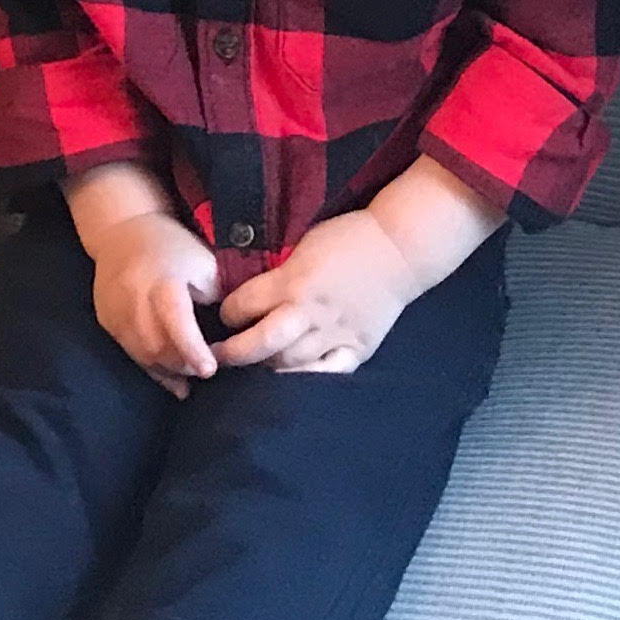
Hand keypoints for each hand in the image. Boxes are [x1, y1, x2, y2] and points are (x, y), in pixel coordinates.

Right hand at [87, 210, 222, 398]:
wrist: (122, 230)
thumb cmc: (172, 245)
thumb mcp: (203, 262)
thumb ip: (215, 296)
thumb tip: (226, 331)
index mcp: (163, 283)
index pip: (176, 322)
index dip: (193, 349)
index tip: (210, 369)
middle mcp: (135, 300)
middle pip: (158, 347)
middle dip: (184, 365)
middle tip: (206, 370)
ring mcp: (116, 313)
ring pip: (143, 355)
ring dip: (168, 370)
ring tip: (189, 375)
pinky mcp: (107, 322)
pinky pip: (130, 354)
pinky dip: (152, 368)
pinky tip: (171, 377)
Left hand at [214, 209, 425, 372]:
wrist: (399, 248)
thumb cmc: (347, 238)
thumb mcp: (304, 246)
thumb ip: (279, 274)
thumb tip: (250, 295)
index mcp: (293, 281)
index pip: (243, 306)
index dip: (228, 312)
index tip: (226, 316)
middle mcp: (309, 311)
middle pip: (260, 343)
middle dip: (233, 353)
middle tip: (219, 356)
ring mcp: (334, 334)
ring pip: (288, 364)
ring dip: (265, 367)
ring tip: (254, 366)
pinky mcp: (357, 348)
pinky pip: (326, 374)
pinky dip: (305, 379)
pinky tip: (290, 380)